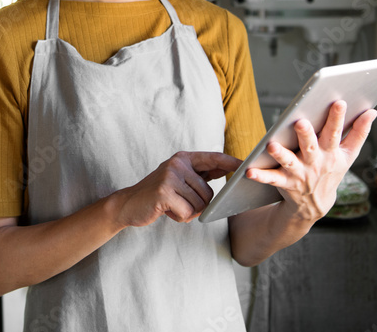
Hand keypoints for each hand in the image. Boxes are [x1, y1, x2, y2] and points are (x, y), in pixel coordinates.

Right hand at [113, 151, 241, 226]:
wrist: (128, 204)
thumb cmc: (159, 194)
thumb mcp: (179, 178)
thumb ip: (199, 174)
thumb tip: (226, 168)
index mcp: (183, 158)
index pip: (214, 158)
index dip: (231, 162)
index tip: (247, 164)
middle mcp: (177, 164)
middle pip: (209, 192)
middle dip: (198, 205)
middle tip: (180, 203)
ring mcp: (170, 177)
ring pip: (200, 204)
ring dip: (188, 212)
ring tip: (171, 206)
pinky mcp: (165, 192)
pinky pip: (188, 212)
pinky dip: (179, 217)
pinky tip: (166, 210)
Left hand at [245, 101, 376, 221]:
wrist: (315, 205)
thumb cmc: (331, 170)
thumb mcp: (348, 155)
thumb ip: (359, 133)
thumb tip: (372, 111)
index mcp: (331, 152)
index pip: (335, 132)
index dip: (337, 118)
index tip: (338, 101)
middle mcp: (316, 162)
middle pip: (311, 146)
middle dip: (307, 134)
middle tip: (301, 122)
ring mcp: (300, 173)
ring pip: (290, 162)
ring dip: (281, 154)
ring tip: (271, 145)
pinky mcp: (285, 183)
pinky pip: (272, 179)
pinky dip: (261, 176)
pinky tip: (249, 171)